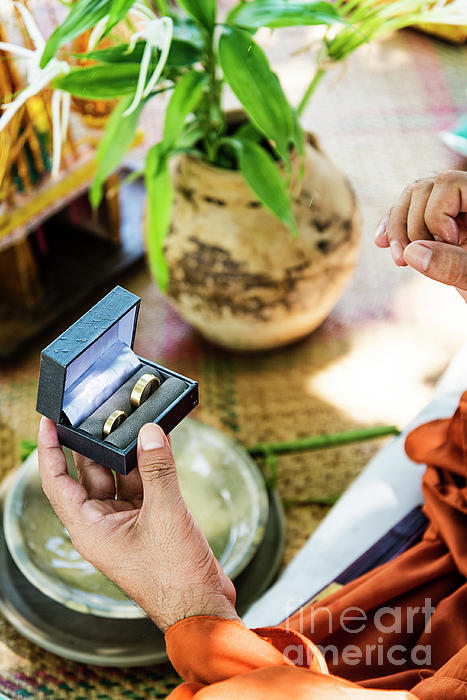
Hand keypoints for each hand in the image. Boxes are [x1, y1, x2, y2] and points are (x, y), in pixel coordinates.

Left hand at [38, 417, 239, 631]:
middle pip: (90, 473)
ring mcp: (127, 522)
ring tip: (135, 419)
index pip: (57, 481)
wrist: (202, 607)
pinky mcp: (151, 521)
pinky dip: (151, 464)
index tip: (49, 421)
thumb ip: (157, 470)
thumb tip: (150, 432)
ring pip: (120, 476)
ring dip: (129, 451)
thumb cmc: (174, 575)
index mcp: (89, 528)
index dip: (50, 449)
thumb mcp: (165, 514)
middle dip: (96, 442)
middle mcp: (103, 523)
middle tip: (101, 410)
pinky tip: (159, 442)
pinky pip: (145, 484)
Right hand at [374, 170, 466, 301]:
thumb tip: (410, 252)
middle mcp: (466, 197)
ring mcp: (452, 208)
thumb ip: (452, 264)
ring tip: (399, 261)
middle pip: (425, 188)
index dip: (438, 212)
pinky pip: (408, 210)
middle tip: (412, 261)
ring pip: (411, 197)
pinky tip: (381, 243)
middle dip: (412, 225)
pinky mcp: (439, 221)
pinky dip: (393, 226)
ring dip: (397, 228)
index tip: (450, 242)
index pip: (449, 183)